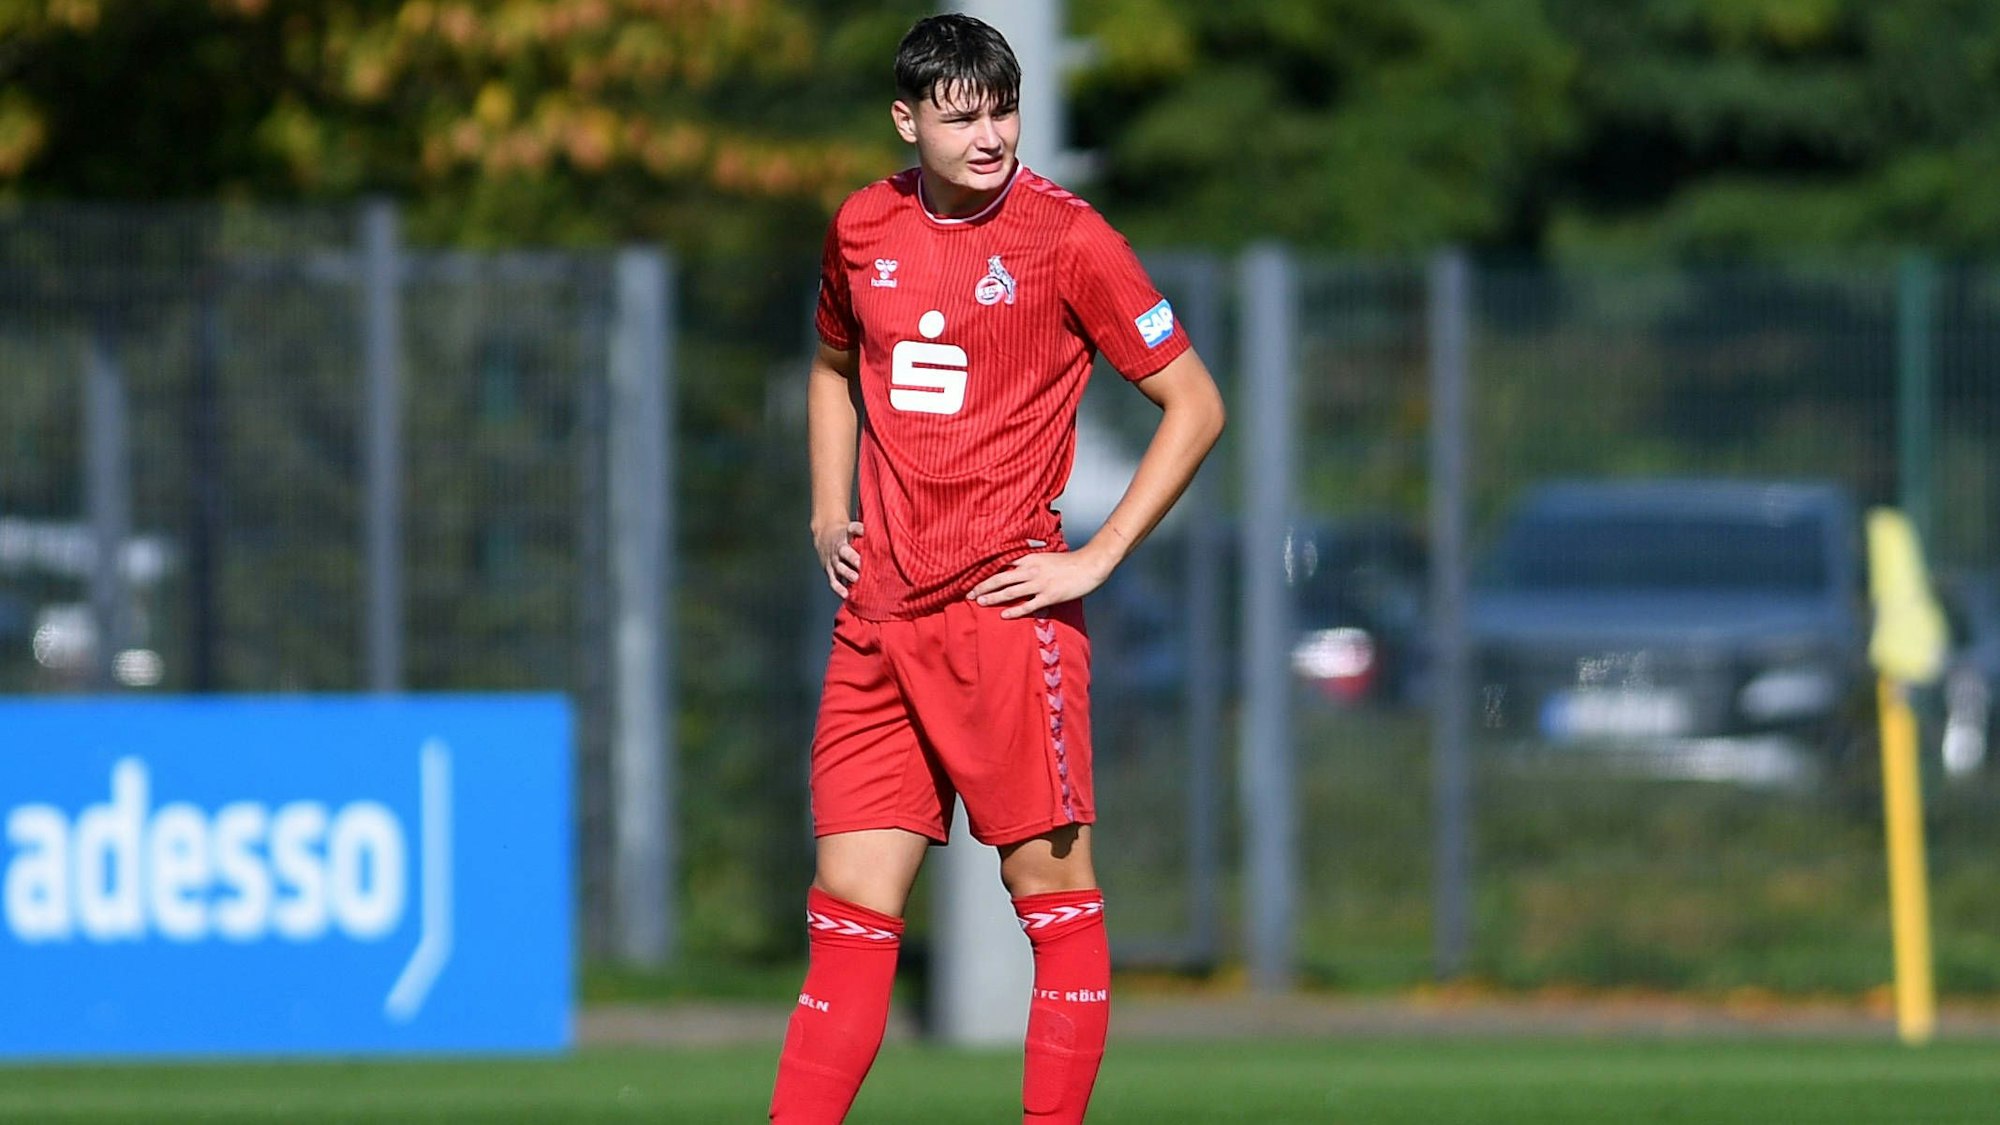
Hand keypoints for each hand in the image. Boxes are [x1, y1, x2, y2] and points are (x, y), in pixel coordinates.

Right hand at [814, 520, 862, 596]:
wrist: (825, 538)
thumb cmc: (847, 537)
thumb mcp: (854, 530)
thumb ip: (866, 532)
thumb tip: (886, 533)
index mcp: (847, 535)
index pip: (852, 528)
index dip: (858, 529)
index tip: (865, 532)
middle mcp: (839, 547)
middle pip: (844, 551)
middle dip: (852, 557)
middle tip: (860, 563)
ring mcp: (833, 560)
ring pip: (839, 566)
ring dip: (847, 573)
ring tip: (856, 578)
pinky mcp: (829, 571)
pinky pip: (833, 580)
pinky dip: (839, 588)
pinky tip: (846, 594)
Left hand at [966, 550, 1112, 618]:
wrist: (1089, 565)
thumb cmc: (1069, 561)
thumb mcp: (1046, 555)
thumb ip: (1031, 559)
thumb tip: (1017, 564)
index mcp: (1030, 558)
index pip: (1002, 564)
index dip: (986, 571)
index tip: (973, 577)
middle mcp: (1031, 570)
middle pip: (1001, 578)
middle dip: (983, 586)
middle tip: (969, 594)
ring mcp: (1039, 584)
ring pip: (1010, 591)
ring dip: (993, 598)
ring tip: (979, 603)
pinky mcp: (1049, 596)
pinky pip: (1028, 605)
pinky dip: (1015, 611)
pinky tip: (1003, 615)